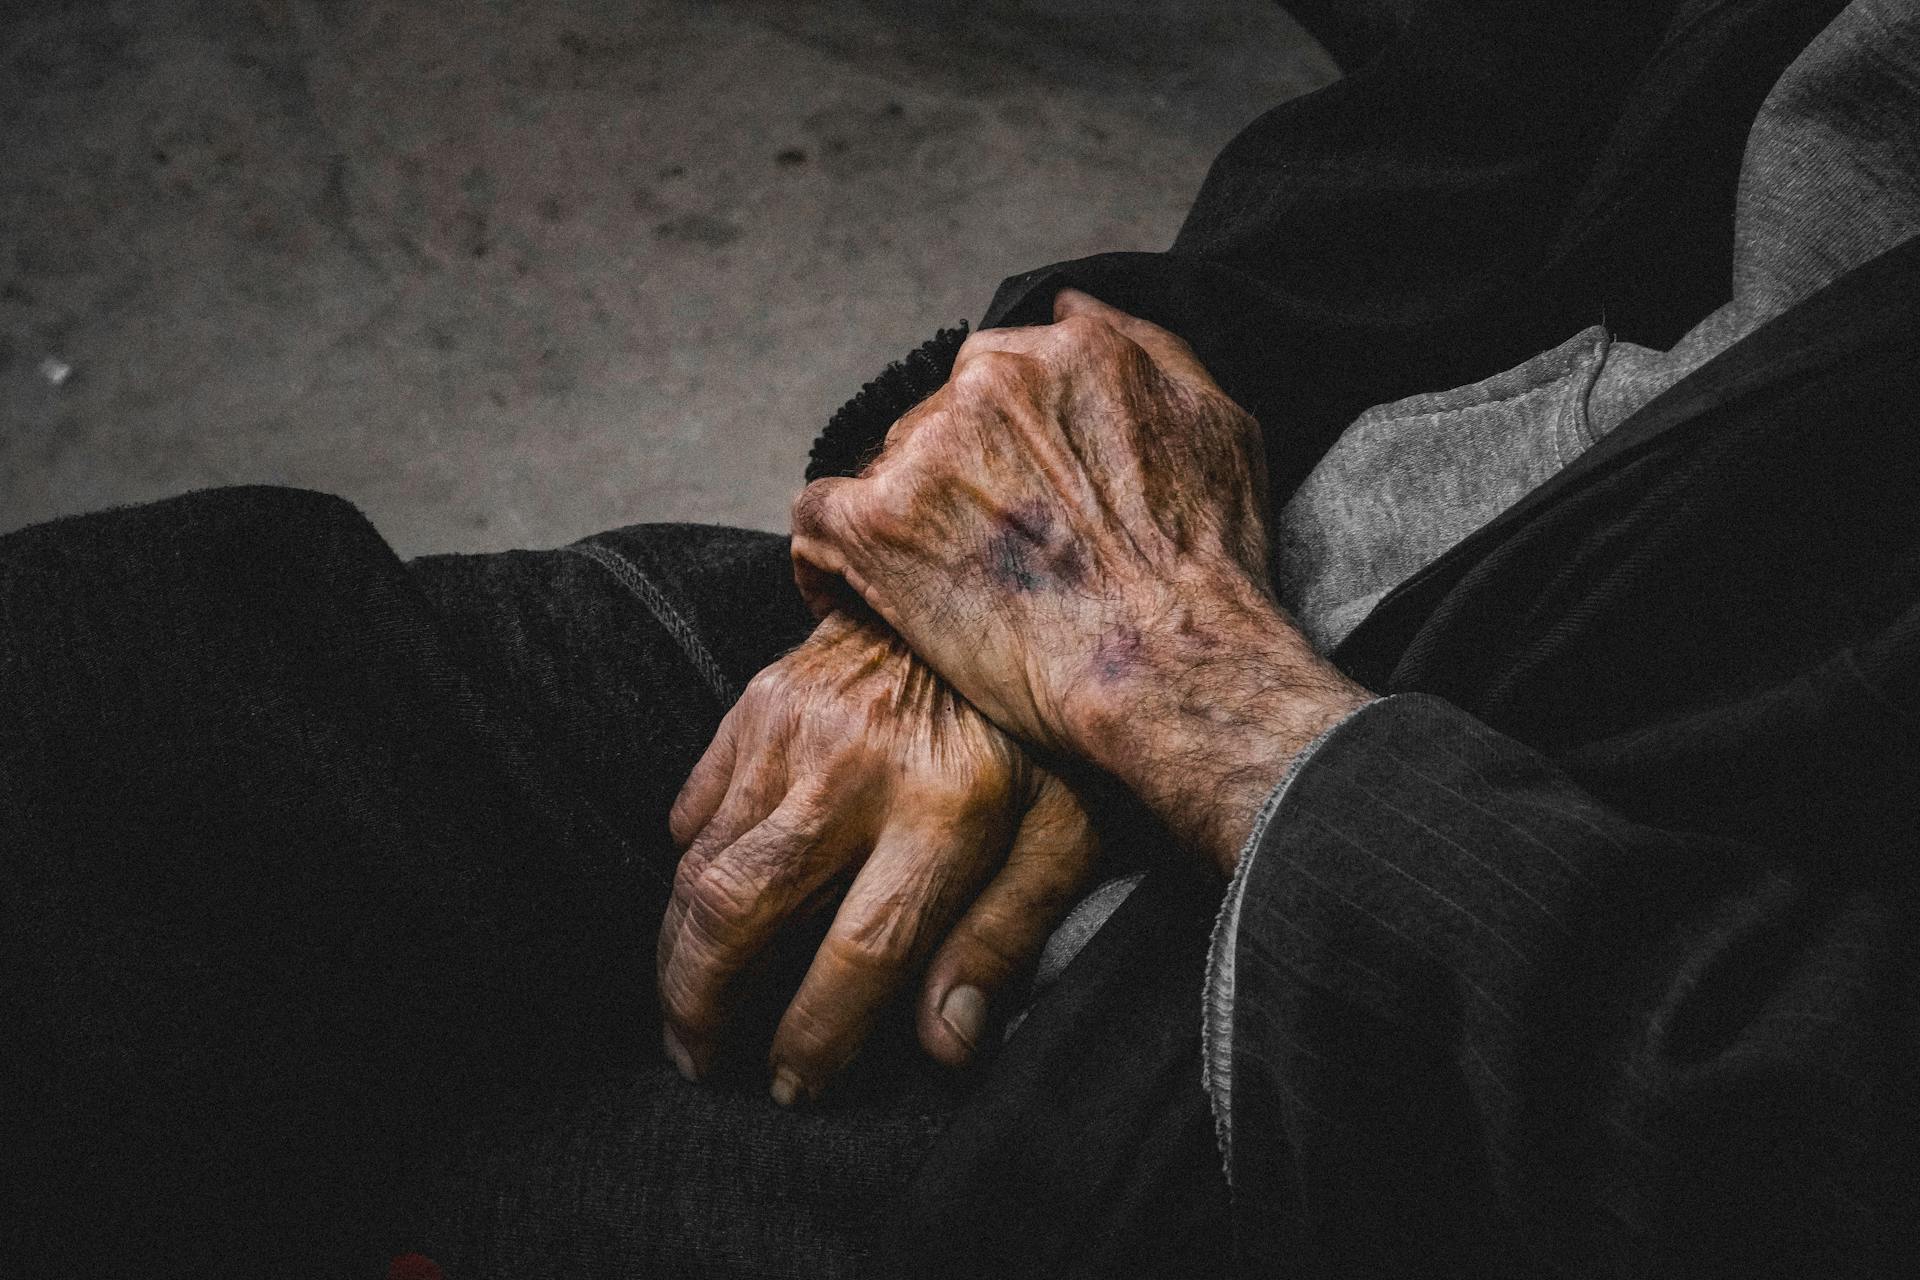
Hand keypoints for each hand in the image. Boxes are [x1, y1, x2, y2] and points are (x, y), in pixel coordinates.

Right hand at [658, 611, 1098, 1104]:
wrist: (1004, 581)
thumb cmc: (1048, 727)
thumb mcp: (1070, 830)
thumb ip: (1005, 936)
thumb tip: (945, 1047)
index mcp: (948, 810)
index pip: (858, 955)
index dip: (814, 1038)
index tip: (795, 1088)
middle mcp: (856, 768)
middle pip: (736, 910)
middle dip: (699, 1005)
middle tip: (698, 1061)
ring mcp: (795, 727)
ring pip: (698, 864)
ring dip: (677, 951)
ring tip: (686, 1008)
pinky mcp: (759, 700)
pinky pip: (693, 803)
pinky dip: (686, 867)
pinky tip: (703, 913)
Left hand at [789, 290, 1369, 870]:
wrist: (1172, 663)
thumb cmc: (1208, 563)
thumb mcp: (1218, 423)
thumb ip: (1145, 350)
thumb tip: (1073, 308)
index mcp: (1069, 348)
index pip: (998, 373)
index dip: (1001, 441)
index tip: (1010, 494)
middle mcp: (991, 377)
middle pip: (938, 418)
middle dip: (955, 479)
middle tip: (983, 557)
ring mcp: (928, 446)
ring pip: (884, 467)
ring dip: (903, 519)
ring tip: (935, 591)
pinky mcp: (877, 522)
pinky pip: (817, 521)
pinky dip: (827, 561)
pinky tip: (850, 597)